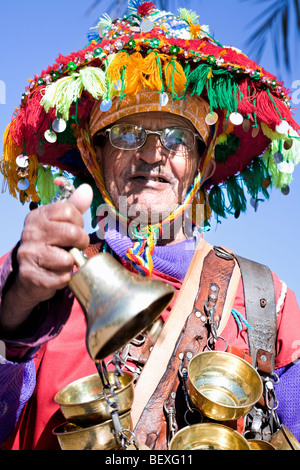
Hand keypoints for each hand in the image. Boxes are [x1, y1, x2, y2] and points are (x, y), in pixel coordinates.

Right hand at [0, 184, 92, 333]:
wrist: (29, 276)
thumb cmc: (50, 246)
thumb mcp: (59, 223)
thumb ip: (74, 206)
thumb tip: (86, 189)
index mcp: (37, 216)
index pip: (70, 211)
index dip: (79, 222)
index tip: (75, 229)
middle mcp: (30, 232)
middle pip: (72, 232)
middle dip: (81, 242)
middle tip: (75, 247)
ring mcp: (28, 254)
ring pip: (67, 258)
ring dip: (70, 263)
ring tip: (61, 261)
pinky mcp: (31, 276)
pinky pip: (62, 277)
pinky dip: (64, 278)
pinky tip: (55, 274)